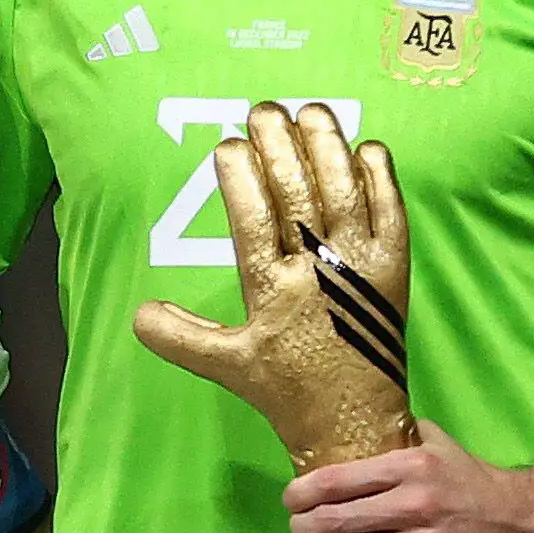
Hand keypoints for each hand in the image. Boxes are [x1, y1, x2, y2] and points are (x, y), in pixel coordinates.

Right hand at [132, 102, 416, 473]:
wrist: (356, 422)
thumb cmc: (289, 390)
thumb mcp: (228, 366)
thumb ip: (181, 338)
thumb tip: (137, 313)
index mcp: (274, 292)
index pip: (254, 220)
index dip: (240, 177)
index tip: (228, 144)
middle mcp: (319, 272)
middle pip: (299, 194)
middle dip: (279, 146)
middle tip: (263, 110)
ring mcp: (362, 267)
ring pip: (345, 192)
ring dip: (328, 147)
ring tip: (311, 111)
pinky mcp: (395, 269)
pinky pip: (391, 213)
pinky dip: (381, 178)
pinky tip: (366, 148)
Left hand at [285, 420, 533, 532]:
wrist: (524, 525)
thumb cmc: (474, 482)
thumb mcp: (441, 445)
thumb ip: (402, 434)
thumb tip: (361, 420)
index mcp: (412, 467)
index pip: (338, 481)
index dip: (302, 493)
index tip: (292, 499)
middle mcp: (414, 506)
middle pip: (335, 521)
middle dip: (305, 528)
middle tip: (299, 529)